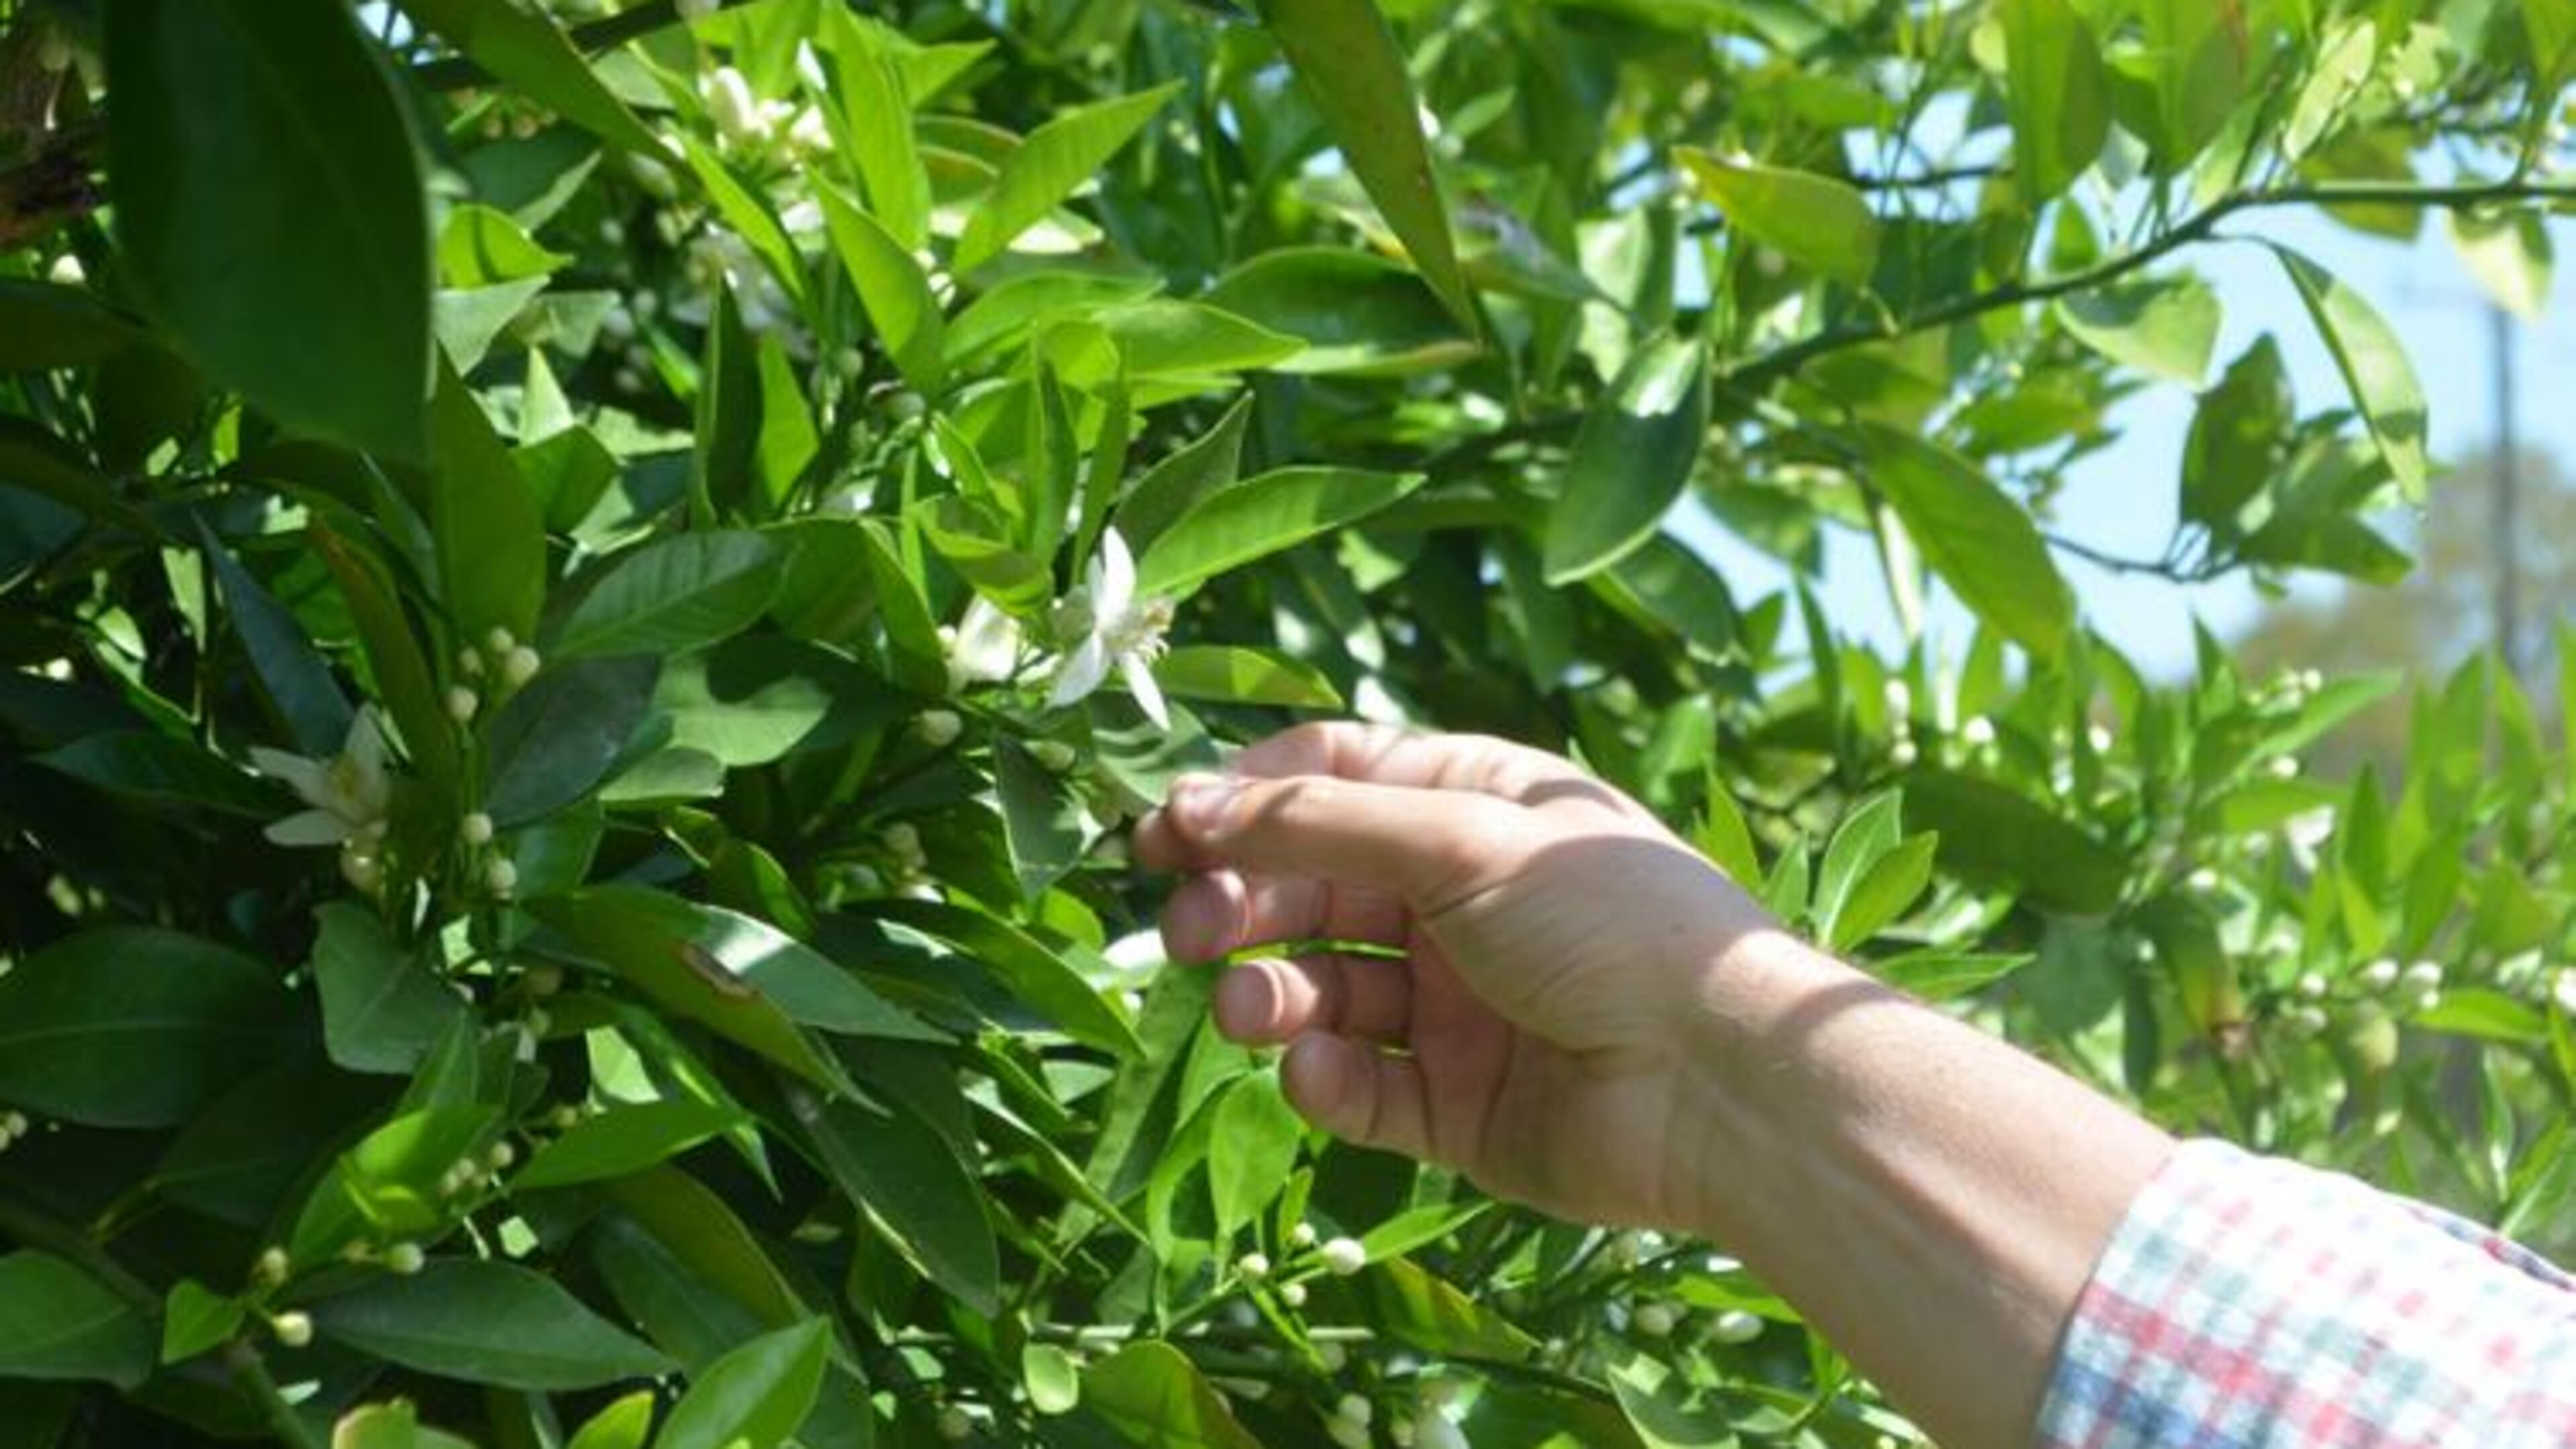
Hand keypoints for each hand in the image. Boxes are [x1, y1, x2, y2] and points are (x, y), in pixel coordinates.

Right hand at [1133, 722, 1792, 1228]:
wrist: (1718, 1082)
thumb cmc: (1608, 923)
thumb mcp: (1462, 836)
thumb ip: (1318, 822)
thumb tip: (1186, 803)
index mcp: (1476, 807)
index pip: (1332, 778)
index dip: (1243, 799)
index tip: (1161, 832)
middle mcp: (1460, 900)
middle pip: (1310, 887)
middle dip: (1241, 901)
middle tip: (1190, 929)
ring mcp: (1454, 1006)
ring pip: (1320, 990)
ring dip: (1267, 993)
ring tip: (1249, 1008)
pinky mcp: (1454, 1105)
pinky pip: (1358, 1087)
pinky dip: (1321, 1077)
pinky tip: (1312, 1068)